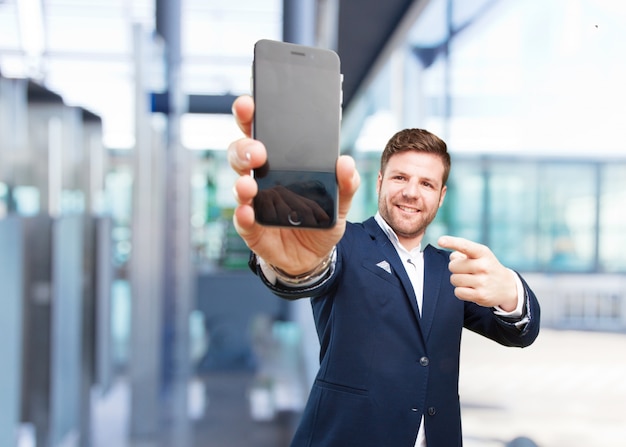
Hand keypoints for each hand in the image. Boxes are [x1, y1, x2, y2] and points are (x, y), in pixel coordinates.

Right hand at [228, 95, 360, 274]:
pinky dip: (243, 215)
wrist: (314, 255)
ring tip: (249, 183)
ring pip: (239, 184)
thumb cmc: (321, 219)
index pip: (261, 133)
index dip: (250, 116)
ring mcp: (254, 202)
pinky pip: (242, 220)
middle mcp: (261, 178)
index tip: (248, 103)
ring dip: (242, 182)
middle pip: (242, 154)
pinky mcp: (252, 228)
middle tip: (257, 151)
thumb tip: (346, 162)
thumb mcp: (341, 201)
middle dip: (244, 148)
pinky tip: (247, 212)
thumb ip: (346, 182)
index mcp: (280, 163)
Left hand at [437, 236, 517, 310]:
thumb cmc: (487, 268)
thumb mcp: (480, 256)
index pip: (465, 246)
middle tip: (466, 271)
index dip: (451, 242)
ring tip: (470, 280)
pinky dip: (460, 291)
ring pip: (454, 279)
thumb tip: (452, 257)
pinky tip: (471, 289)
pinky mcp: (480, 295)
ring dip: (458, 280)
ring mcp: (482, 281)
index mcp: (483, 253)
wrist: (508, 287)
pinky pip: (457, 292)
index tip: (440, 240)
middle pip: (452, 266)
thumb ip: (463, 252)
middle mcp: (483, 266)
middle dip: (455, 268)